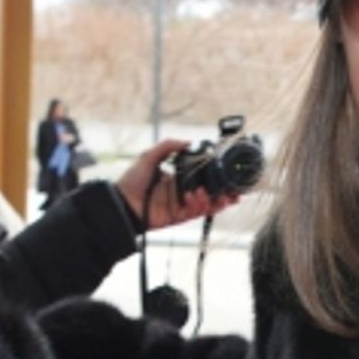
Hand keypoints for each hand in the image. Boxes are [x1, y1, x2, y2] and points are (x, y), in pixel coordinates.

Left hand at [114, 139, 240, 230]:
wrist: (122, 202)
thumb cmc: (132, 180)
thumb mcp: (150, 156)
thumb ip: (168, 146)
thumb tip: (188, 141)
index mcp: (179, 178)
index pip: (203, 177)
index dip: (217, 177)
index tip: (229, 173)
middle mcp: (184, 192)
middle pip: (211, 194)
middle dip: (225, 194)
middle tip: (236, 192)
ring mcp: (182, 205)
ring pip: (207, 205)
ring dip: (215, 201)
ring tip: (219, 196)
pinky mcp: (179, 217)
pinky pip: (196, 213)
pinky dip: (200, 205)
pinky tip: (195, 197)